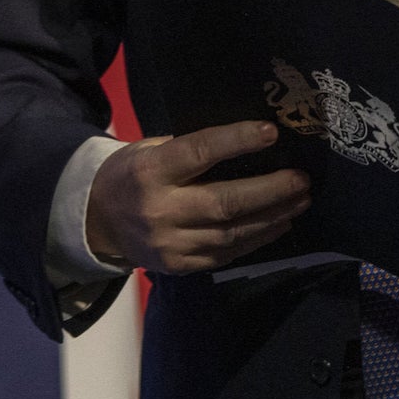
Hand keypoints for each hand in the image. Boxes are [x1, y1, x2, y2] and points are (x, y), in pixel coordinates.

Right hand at [85, 121, 308, 274]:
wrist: (97, 221)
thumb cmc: (130, 174)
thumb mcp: (149, 150)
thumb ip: (188, 150)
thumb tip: (246, 145)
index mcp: (150, 171)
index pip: (199, 152)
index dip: (237, 141)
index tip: (270, 132)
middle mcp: (161, 209)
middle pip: (225, 202)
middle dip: (270, 191)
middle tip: (301, 179)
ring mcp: (171, 243)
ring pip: (233, 233)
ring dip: (273, 217)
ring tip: (300, 200)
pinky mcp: (180, 266)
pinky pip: (228, 254)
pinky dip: (257, 238)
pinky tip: (278, 224)